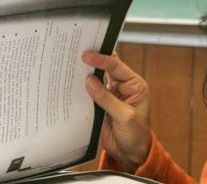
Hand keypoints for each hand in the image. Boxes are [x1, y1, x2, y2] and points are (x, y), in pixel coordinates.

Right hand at [82, 51, 151, 171]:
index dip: (101, 59)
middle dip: (93, 61)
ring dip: (86, 73)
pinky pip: (91, 92)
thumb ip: (106, 98)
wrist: (130, 154)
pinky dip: (82, 87)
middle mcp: (123, 87)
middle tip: (77, 53)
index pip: (116, 66)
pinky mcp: (101, 103)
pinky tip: (72, 83)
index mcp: (135, 85)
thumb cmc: (136, 135)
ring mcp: (111, 94)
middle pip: (107, 68)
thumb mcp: (124, 116)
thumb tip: (89, 81)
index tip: (87, 56)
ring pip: (97, 78)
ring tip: (71, 65)